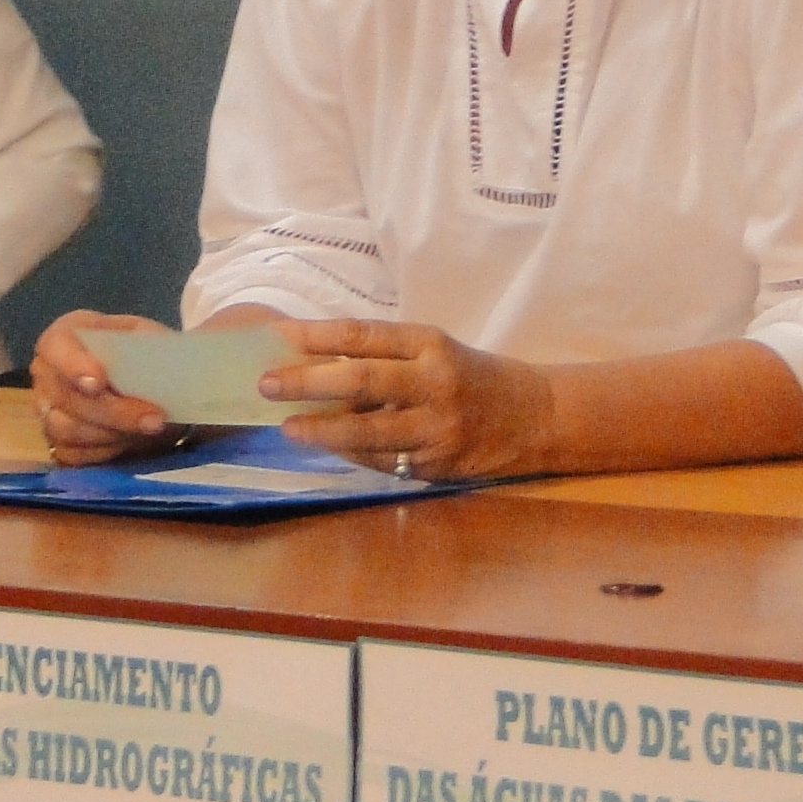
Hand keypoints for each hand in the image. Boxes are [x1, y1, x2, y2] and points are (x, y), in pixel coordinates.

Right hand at [28, 311, 175, 464]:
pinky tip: (130, 442)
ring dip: (113, 434)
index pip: (56, 347)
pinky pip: (72, 454)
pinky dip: (105, 451)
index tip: (98, 383)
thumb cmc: (137, 353)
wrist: (141, 386)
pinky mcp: (54, 441)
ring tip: (150, 430)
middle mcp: (46, 373)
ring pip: (67, 430)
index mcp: (64, 337)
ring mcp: (45, 409)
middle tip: (154, 419)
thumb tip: (152, 361)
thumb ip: (145, 345)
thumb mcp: (146, 338)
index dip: (73, 365)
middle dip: (114, 412)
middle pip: (66, 397)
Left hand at [262, 318, 560, 481]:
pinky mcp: (438, 465)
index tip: (280, 336)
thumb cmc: (471, 376)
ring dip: (322, 430)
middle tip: (267, 384)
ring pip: (369, 432)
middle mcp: (434, 383)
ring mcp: (437, 428)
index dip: (319, 336)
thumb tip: (312, 359)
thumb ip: (383, 355)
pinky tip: (327, 447)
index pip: (366, 336)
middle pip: (362, 381)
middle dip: (309, 383)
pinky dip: (351, 453)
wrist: (535, 417)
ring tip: (287, 427)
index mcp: (431, 345)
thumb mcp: (434, 351)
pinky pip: (384, 461)